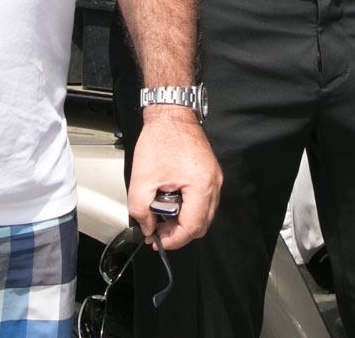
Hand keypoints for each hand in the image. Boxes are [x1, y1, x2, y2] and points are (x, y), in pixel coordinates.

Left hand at [127, 108, 220, 249]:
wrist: (171, 114)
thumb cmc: (161, 138)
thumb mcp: (142, 179)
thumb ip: (141, 210)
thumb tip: (148, 227)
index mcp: (201, 185)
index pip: (192, 228)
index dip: (173, 240)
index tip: (158, 241)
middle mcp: (213, 183)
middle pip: (201, 225)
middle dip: (178, 232)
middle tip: (158, 231)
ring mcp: (213, 178)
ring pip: (203, 214)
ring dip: (183, 221)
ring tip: (161, 216)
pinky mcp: (209, 173)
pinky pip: (203, 200)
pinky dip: (188, 208)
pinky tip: (171, 202)